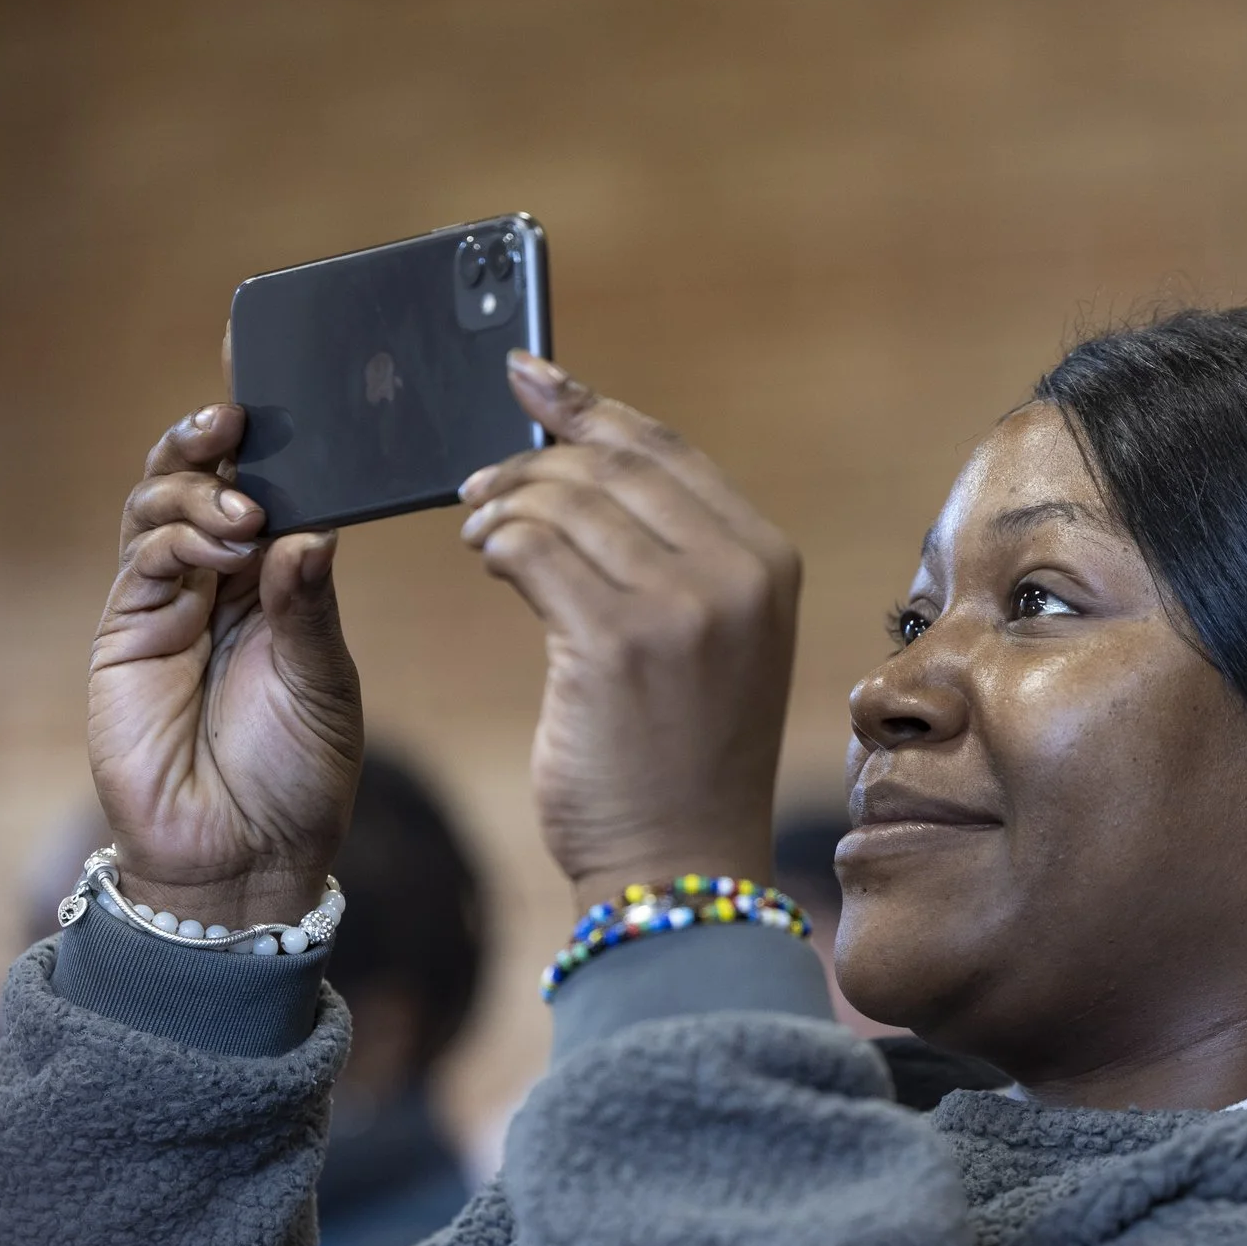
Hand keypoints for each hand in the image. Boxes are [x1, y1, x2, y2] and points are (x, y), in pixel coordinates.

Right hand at [88, 402, 362, 929]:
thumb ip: (311, 605)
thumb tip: (311, 530)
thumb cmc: (298, 776)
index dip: (265, 446)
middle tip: (241, 424)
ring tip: (243, 512)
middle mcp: (219, 584)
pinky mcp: (126, 634)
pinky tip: (219, 549)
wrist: (244, 859)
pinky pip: (141, 562)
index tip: (275, 396)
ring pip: (159, 509)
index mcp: (278, 585)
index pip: (267, 493)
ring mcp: (166, 605)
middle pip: (199, 483)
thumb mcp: (325, 683)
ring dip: (197, 490)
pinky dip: (176, 539)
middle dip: (212, 443)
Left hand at [459, 351, 799, 912]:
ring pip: (566, 499)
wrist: (682, 870)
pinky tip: (486, 557)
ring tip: (479, 534)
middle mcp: (737, 573)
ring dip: (504, 504)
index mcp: (768, 561)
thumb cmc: (679, 764)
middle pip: (611, 463)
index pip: (667, 449)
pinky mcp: (616, 643)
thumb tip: (577, 471)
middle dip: (531, 458)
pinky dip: (497, 540)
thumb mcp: (709, 646)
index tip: (529, 375)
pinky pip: (533, 548)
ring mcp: (683, 606)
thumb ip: (671, 560)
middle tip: (478, 484)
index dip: (590, 405)